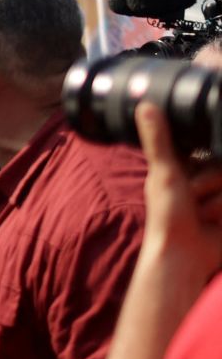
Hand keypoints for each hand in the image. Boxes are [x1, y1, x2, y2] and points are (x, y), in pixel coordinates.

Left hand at [135, 101, 221, 275]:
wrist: (185, 254)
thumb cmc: (167, 216)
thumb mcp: (164, 173)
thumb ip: (158, 140)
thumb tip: (144, 104)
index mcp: (184, 166)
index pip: (207, 149)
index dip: (203, 162)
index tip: (190, 179)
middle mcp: (204, 178)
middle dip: (210, 183)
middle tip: (192, 200)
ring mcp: (219, 195)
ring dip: (218, 202)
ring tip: (203, 215)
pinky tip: (215, 224)